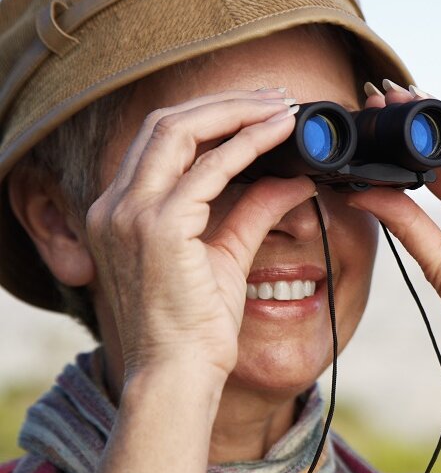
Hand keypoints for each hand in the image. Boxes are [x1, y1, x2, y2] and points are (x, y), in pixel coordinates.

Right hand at [85, 89, 315, 378]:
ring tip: (283, 107)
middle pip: (166, 123)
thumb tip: (294, 179)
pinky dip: (247, 145)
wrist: (178, 375)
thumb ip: (253, 210)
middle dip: (227, 102)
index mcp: (121, 210)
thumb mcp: (226, 255)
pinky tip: (280, 135)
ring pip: (180, 132)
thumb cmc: (196, 326)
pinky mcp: (157, 229)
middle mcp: (115, 205)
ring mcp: (129, 215)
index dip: (212, 114)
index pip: (161, 139)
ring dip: (237, 112)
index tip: (259, 107)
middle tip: (277, 97)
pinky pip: (208, 169)